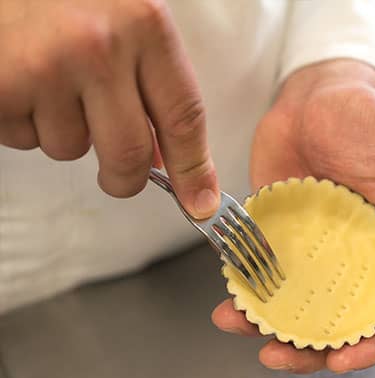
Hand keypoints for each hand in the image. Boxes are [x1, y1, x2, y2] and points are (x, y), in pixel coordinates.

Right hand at [0, 0, 218, 216]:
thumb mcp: (127, 24)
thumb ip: (152, 84)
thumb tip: (165, 158)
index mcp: (145, 25)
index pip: (184, 118)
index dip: (193, 169)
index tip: (199, 201)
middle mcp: (100, 47)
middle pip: (130, 154)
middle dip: (126, 178)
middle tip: (119, 176)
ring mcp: (48, 67)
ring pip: (70, 149)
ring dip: (66, 134)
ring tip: (52, 85)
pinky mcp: (2, 85)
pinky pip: (24, 140)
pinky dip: (26, 124)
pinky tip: (24, 82)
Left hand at [212, 59, 374, 372]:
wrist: (318, 97)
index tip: (345, 357)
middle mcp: (357, 264)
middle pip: (343, 328)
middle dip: (314, 352)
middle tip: (279, 354)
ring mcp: (315, 255)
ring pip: (299, 312)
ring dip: (272, 330)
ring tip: (242, 326)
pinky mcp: (279, 240)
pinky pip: (263, 279)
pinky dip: (246, 297)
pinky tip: (228, 303)